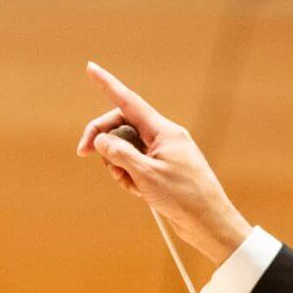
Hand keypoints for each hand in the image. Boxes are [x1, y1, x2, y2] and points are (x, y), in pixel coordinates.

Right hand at [76, 62, 251, 263]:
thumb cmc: (184, 198)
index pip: (129, 102)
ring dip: (117, 164)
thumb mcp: (146, 174)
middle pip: (122, 127)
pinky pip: (136, 165)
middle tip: (83, 153)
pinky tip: (139, 192)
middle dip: (102, 138)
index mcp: (164, 131)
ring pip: (126, 148)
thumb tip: (101, 139)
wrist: (209, 224)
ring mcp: (163, 154)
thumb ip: (120, 153)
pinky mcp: (163, 171)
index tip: (91, 68)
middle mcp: (164, 138)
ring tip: (128, 183)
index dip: (108, 84)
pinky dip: (129, 176)